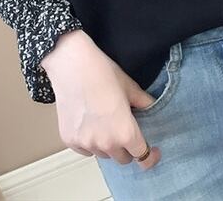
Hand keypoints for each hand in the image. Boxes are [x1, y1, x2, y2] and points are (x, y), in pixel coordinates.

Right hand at [41, 29, 162, 169]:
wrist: (71, 65)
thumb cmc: (101, 72)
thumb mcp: (129, 86)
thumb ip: (144, 103)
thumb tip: (152, 109)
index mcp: (125, 132)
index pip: (142, 156)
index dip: (149, 155)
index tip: (152, 151)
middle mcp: (106, 144)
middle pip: (122, 158)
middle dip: (127, 148)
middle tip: (124, 129)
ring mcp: (85, 143)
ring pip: (103, 154)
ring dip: (107, 145)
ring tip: (104, 122)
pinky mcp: (70, 140)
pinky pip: (85, 150)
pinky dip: (90, 141)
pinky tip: (89, 122)